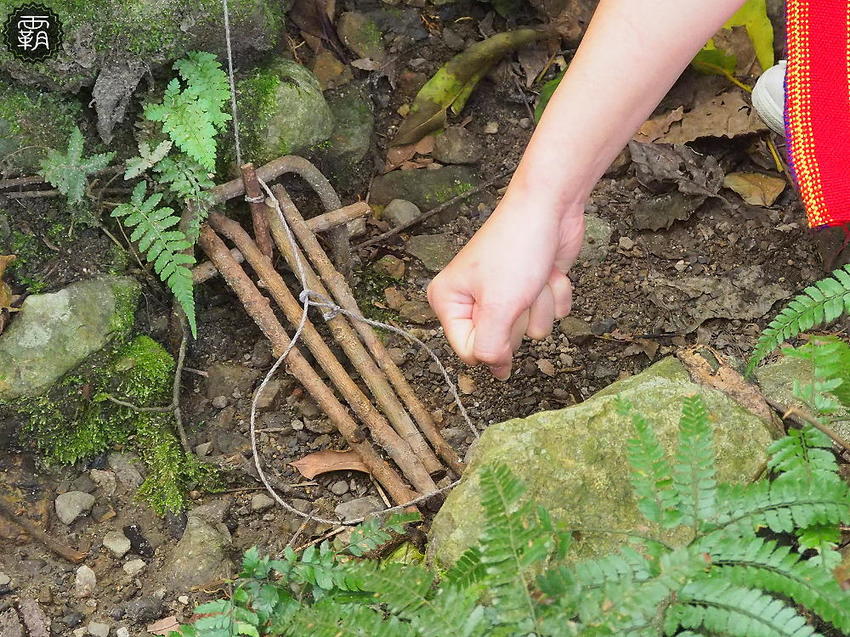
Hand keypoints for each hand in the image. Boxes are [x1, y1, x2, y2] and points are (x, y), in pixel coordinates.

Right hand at [427, 195, 584, 378]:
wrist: (550, 207)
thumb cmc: (517, 249)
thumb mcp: (498, 307)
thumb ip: (491, 348)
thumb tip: (496, 374)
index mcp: (449, 301)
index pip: (470, 351)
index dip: (494, 343)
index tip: (505, 318)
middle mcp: (472, 299)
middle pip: (502, 343)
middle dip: (520, 318)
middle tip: (517, 289)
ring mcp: (504, 295)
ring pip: (531, 330)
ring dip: (540, 304)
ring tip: (533, 275)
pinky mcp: (531, 289)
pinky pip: (550, 313)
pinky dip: (555, 293)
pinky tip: (548, 270)